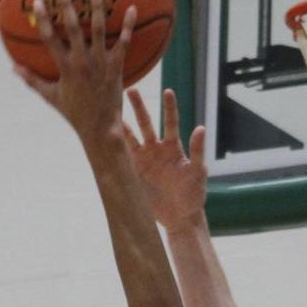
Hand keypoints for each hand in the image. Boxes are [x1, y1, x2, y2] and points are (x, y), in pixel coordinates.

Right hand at [15, 0, 131, 149]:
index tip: (39, 1)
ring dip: (97, 7)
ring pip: (98, 29)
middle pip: (72, 28)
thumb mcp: (51, 97)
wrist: (99, 128)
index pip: (50, 39)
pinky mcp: (116, 67)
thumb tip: (13, 68)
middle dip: (66, 5)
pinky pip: (123, 43)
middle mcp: (81, 62)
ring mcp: (100, 63)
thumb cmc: (75, 113)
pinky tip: (132, 7)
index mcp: (64, 68)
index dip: (43, 19)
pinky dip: (128, 26)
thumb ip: (32, 80)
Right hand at [125, 87, 207, 231]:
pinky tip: (106, 137)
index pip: (170, 122)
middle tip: (131, 90)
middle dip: (139, 107)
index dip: (169, 107)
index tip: (168, 91)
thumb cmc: (193, 194)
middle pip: (146, 124)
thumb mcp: (198, 172)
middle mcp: (156, 150)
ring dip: (122, 126)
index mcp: (173, 148)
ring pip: (130, 138)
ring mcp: (143, 161)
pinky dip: (115, 149)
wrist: (179, 217)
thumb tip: (200, 128)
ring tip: (111, 112)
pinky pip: (122, 158)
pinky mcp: (134, 174)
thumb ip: (197, 151)